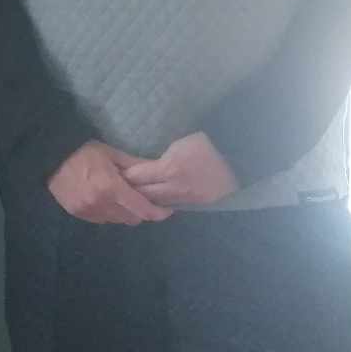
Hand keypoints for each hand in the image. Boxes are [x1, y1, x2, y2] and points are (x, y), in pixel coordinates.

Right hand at [46, 141, 171, 224]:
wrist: (51, 156)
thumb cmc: (84, 151)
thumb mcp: (112, 153)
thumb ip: (136, 166)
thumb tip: (159, 171)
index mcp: (112, 188)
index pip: (143, 210)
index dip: (158, 213)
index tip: (166, 210)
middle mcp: (101, 204)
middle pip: (132, 218)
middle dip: (140, 211)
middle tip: (141, 199)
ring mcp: (88, 211)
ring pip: (117, 221)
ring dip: (123, 213)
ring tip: (121, 199)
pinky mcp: (78, 213)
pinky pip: (102, 219)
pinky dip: (108, 213)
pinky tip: (105, 200)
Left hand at [122, 132, 237, 207]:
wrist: (238, 161)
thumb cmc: (207, 147)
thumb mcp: (180, 144)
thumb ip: (161, 158)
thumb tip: (145, 167)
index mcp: (169, 169)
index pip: (136, 177)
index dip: (122, 176)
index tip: (111, 174)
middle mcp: (174, 188)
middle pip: (142, 194)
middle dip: (127, 191)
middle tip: (115, 188)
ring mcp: (185, 199)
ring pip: (155, 204)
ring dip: (141, 201)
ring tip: (128, 197)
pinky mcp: (193, 206)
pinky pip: (170, 206)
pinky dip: (158, 205)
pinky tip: (150, 203)